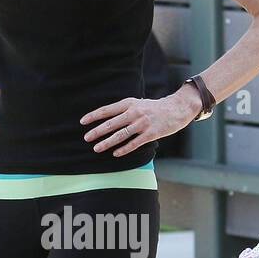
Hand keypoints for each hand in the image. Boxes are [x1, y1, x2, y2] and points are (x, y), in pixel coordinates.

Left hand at [80, 83, 200, 158]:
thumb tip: (106, 118)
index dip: (93, 116)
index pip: (107, 110)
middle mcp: (134, 112)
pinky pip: (134, 143)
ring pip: (121, 135)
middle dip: (97, 131)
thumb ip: (123, 110)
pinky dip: (124, 149)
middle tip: (86, 138)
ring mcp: (143, 123)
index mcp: (129, 103)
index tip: (82, 122)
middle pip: (111, 123)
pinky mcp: (151, 133)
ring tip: (96, 148)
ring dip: (107, 142)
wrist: (176, 109)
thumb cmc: (154, 108)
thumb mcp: (137, 103)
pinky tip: (115, 154)